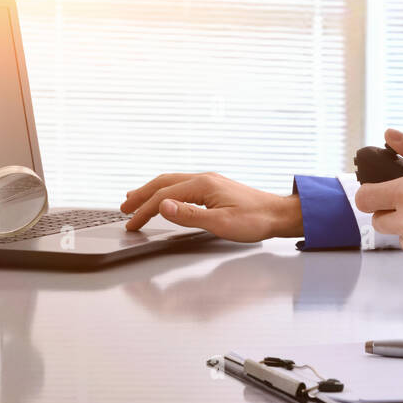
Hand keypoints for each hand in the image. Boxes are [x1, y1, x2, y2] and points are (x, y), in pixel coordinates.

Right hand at [120, 173, 302, 243]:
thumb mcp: (220, 223)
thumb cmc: (255, 220)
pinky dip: (167, 191)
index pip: (164, 196)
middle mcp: (204, 179)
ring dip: (152, 191)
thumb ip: (189, 215)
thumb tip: (162, 206)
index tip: (131, 223)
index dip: (144, 210)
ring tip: (135, 198)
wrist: (278, 214)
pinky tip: (166, 198)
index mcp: (203, 185)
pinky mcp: (215, 188)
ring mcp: (210, 182)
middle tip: (124, 208)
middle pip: (164, 183)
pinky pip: (183, 185)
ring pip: (173, 182)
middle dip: (141, 195)